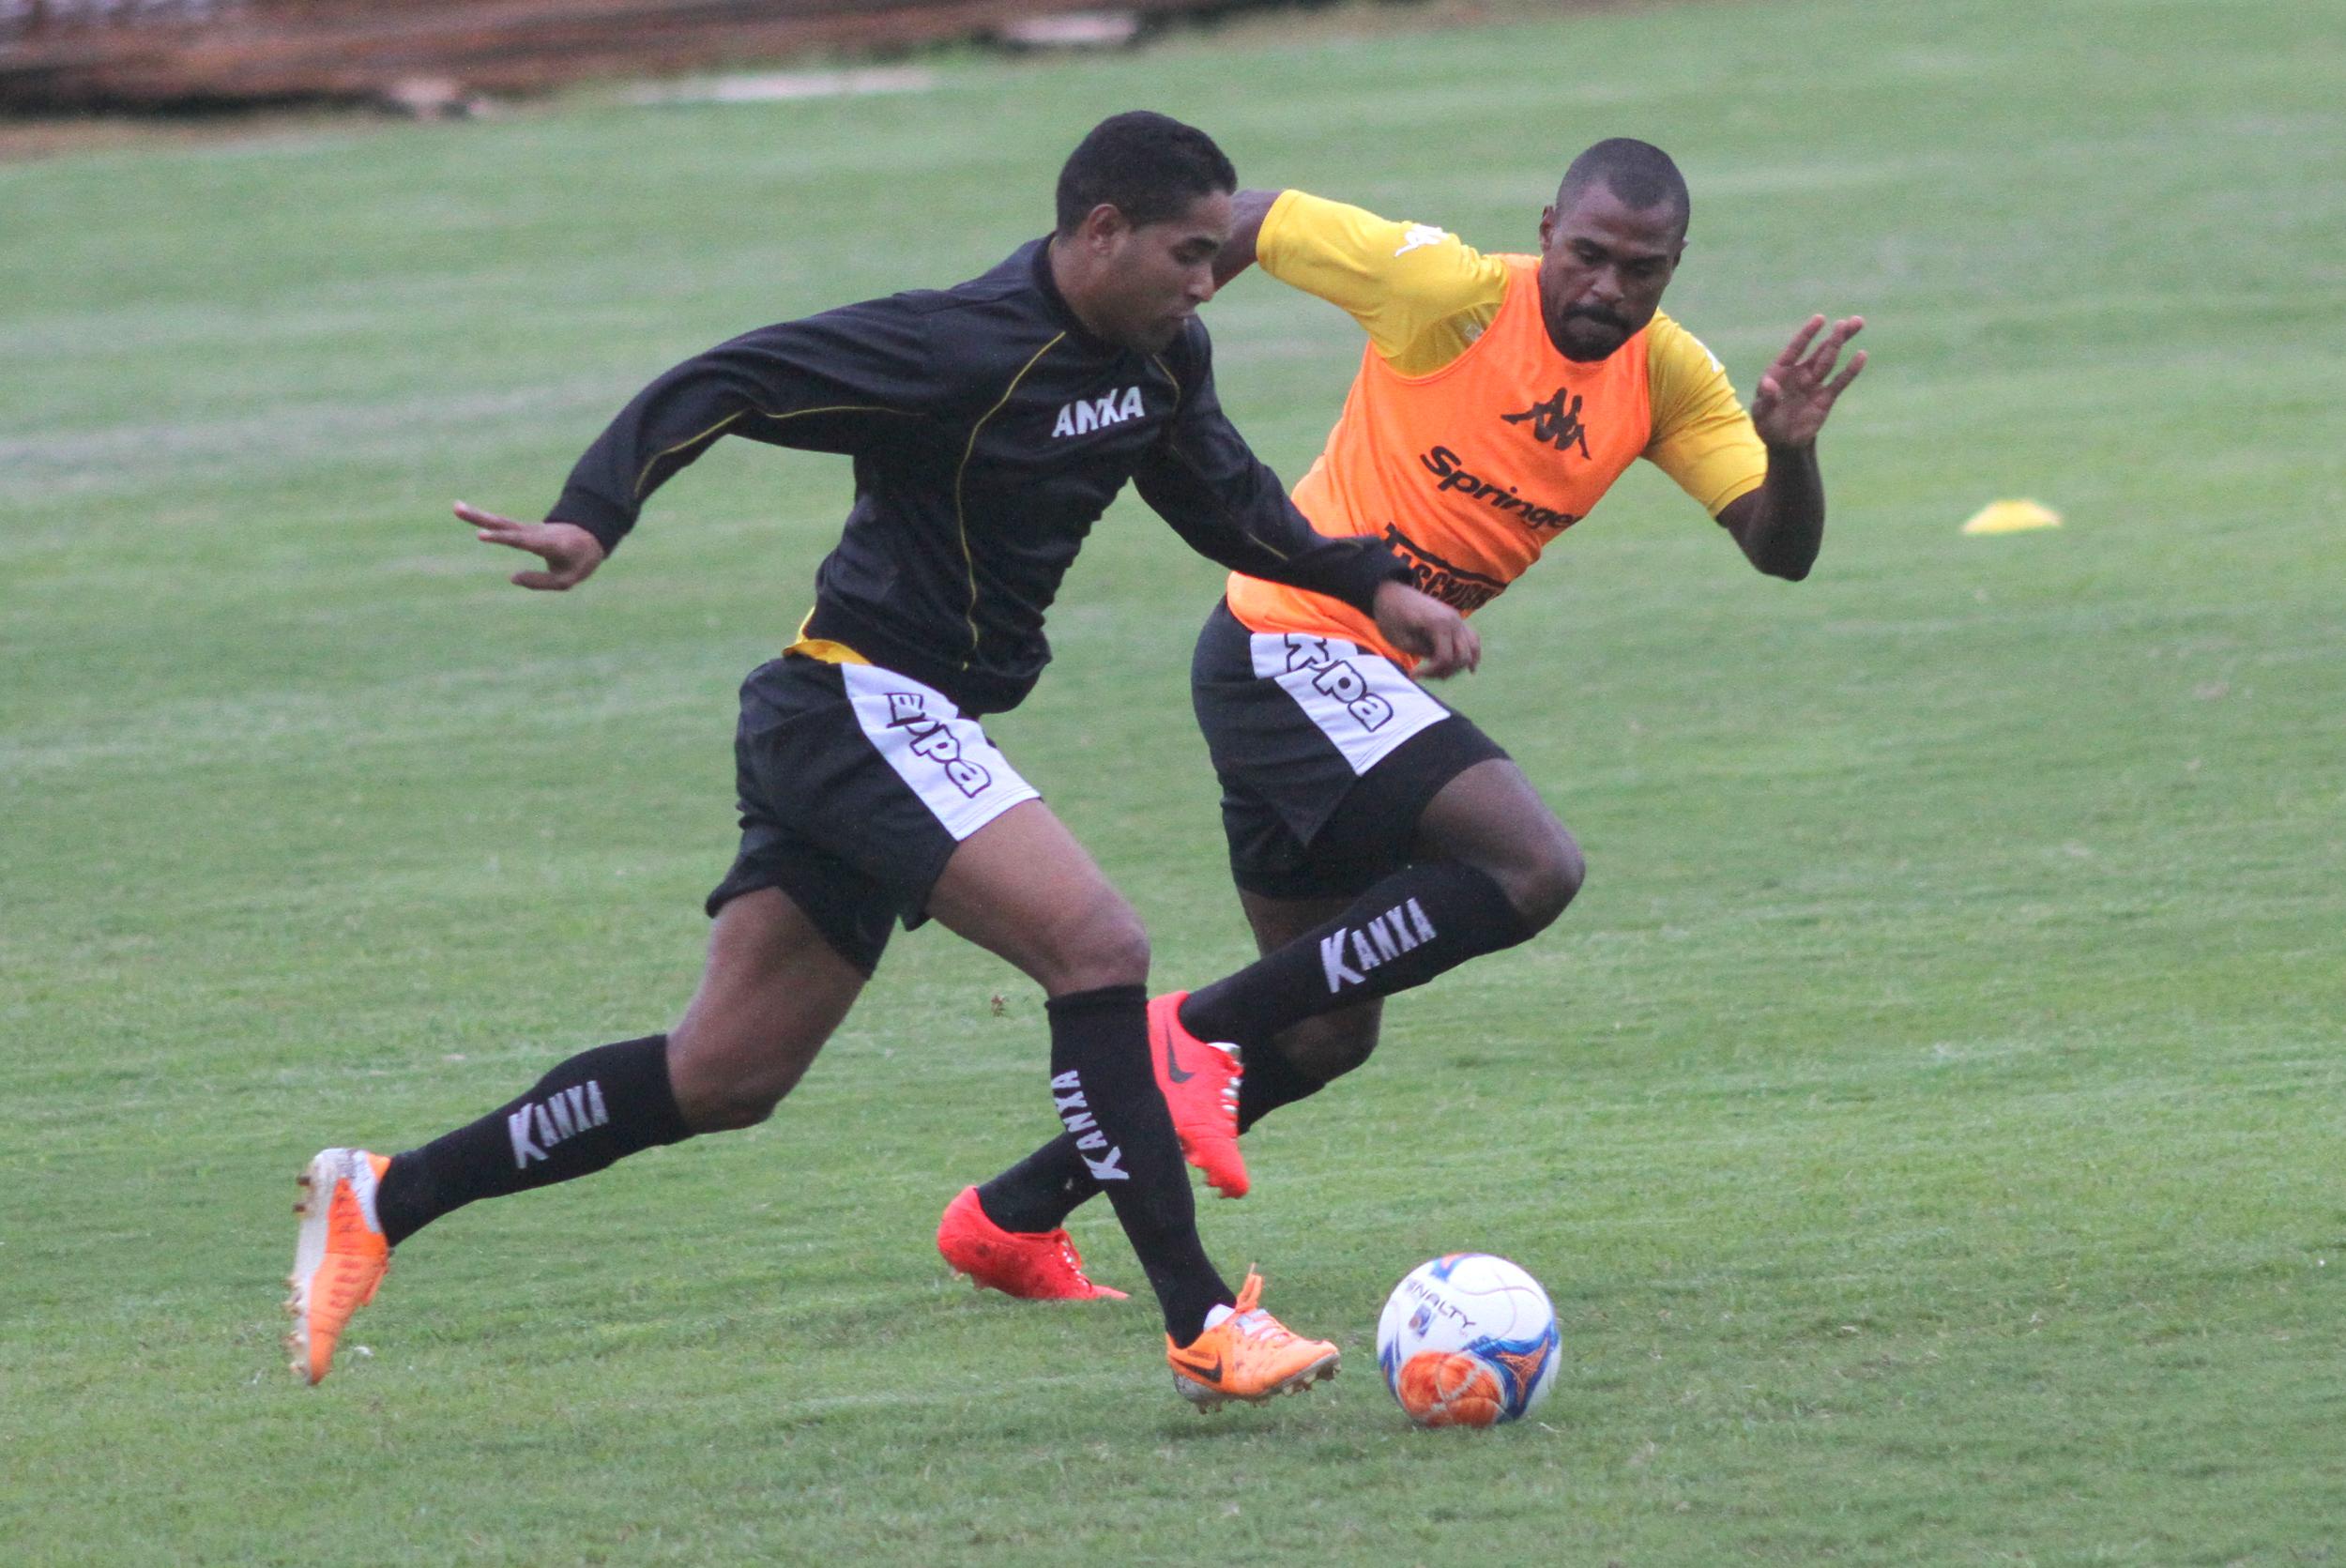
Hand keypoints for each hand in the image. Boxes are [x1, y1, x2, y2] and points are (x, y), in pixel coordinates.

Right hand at [455, 501, 605, 590]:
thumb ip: (541, 581)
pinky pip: (503, 525)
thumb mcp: (568, 579)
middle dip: (481, 519)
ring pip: (501, 522)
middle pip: (505, 525)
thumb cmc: (579, 560)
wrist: (589, 536)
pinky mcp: (523, 530)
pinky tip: (467, 513)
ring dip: (478, 516)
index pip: (522, 541)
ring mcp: (528, 529)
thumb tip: (512, 578)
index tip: (481, 535)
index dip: (502, 539)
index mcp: (549, 544)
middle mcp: (535, 532)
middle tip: (457, 509)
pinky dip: (486, 520)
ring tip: (455, 507)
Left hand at [1372, 580, 1480, 678]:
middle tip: (1425, 674)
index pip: (1445, 658)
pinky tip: (1471, 669)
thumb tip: (1439, 661)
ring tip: (1441, 673)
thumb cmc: (1391, 616)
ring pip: (1471, 649)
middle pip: (1462, 656)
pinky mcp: (1456, 620)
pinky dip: (1473, 653)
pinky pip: (1473, 638)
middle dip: (1444, 671)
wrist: (1391, 592)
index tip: (1413, 675)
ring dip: (1458, 665)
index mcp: (1438, 624)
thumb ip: (1422, 652)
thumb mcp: (1400, 640)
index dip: (1431, 672)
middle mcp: (1453, 620)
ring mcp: (1457, 619)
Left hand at [1749, 314, 1865, 448]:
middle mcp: (1800, 373)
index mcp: (1781, 371)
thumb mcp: (1761, 413)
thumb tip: (1769, 386)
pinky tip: (1861, 355)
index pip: (1796, 348)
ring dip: (1840, 345)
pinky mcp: (1826, 398)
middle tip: (1846, 322)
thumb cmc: (1767, 423)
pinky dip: (1850, 370)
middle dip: (1832, 337)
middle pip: (1819, 351)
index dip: (1807, 334)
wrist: (1783, 442)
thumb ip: (1765, 399)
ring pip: (1830, 361)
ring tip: (1855, 326)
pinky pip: (1840, 382)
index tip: (1820, 319)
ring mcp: (1814, 384)